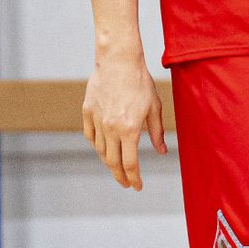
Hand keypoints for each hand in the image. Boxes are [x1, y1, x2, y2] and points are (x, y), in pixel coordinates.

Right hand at [82, 52, 166, 189]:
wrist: (118, 61)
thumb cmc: (140, 82)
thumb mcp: (154, 107)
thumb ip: (156, 132)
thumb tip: (161, 151)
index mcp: (130, 129)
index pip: (130, 163)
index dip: (134, 178)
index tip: (137, 186)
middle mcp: (111, 128)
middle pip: (113, 162)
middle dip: (120, 177)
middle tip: (126, 184)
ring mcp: (97, 120)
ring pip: (100, 150)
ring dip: (109, 162)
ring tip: (117, 167)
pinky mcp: (87, 112)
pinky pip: (90, 136)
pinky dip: (97, 145)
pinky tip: (103, 148)